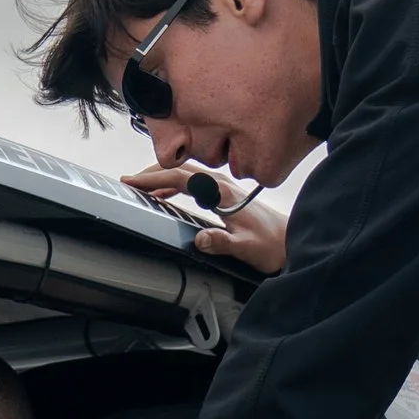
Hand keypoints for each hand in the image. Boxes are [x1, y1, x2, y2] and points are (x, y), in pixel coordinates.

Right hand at [120, 156, 290, 275]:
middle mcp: (221, 186)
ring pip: (185, 175)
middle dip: (152, 173)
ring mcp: (222, 188)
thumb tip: (200, 240)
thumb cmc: (271, 245)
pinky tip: (164, 195)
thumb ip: (222, 243)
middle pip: (180, 170)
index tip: (133, 182)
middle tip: (129, 182)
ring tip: (140, 187)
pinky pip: (192, 183)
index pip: (181, 178)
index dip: (155, 179)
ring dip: (161, 178)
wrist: (290, 242)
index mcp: (222, 193)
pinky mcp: (223, 195)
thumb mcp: (245, 248)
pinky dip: (173, 185)